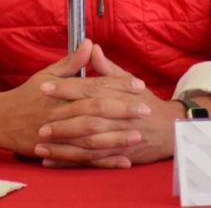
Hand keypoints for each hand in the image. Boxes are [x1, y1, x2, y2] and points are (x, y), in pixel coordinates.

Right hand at [0, 40, 146, 156]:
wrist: (0, 120)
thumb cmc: (26, 96)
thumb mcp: (47, 74)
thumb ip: (71, 62)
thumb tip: (90, 43)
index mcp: (61, 91)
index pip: (94, 85)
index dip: (117, 84)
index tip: (139, 84)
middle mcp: (60, 112)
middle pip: (96, 110)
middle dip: (123, 110)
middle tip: (146, 109)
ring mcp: (59, 134)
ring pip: (91, 136)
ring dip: (116, 137)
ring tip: (138, 135)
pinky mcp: (57, 151)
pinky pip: (84, 158)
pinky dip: (104, 160)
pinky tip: (123, 160)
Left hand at [33, 43, 186, 167]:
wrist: (171, 129)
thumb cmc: (145, 102)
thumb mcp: (129, 81)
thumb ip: (107, 68)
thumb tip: (91, 47)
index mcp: (119, 94)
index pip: (90, 88)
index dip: (66, 87)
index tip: (44, 87)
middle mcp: (119, 116)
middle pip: (88, 117)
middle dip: (62, 120)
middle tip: (39, 121)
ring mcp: (120, 138)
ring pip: (88, 143)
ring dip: (63, 145)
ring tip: (40, 145)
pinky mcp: (119, 155)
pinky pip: (92, 161)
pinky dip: (71, 163)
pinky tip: (52, 161)